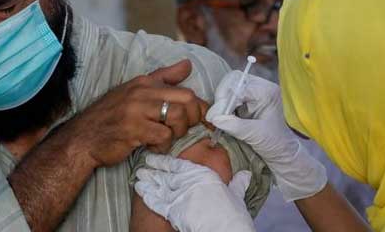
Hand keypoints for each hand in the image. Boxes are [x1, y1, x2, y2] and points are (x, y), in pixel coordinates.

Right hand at [71, 60, 208, 167]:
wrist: (83, 137)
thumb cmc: (111, 116)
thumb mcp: (135, 91)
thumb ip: (163, 78)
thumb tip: (188, 64)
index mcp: (144, 82)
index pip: (183, 88)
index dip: (199, 106)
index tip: (202, 119)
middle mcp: (142, 92)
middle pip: (187, 99)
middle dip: (193, 117)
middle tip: (184, 129)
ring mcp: (137, 111)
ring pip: (177, 117)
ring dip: (177, 132)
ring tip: (165, 138)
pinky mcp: (134, 130)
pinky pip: (163, 136)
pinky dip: (163, 145)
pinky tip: (152, 145)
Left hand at [135, 154, 255, 231]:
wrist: (224, 228)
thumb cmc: (232, 213)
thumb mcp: (236, 195)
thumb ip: (238, 184)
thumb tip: (245, 175)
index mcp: (202, 174)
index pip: (179, 165)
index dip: (165, 161)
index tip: (156, 158)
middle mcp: (187, 181)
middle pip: (165, 175)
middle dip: (152, 171)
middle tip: (142, 167)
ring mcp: (178, 195)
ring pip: (158, 186)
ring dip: (147, 182)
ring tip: (138, 178)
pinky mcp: (173, 210)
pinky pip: (157, 202)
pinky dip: (148, 196)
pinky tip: (141, 192)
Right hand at [206, 71, 326, 201]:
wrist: (283, 152)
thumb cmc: (276, 144)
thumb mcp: (256, 136)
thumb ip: (236, 126)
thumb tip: (215, 119)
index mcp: (268, 92)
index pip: (239, 87)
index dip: (225, 101)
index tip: (214, 117)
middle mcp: (262, 87)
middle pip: (233, 80)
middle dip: (222, 97)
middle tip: (215, 116)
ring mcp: (254, 91)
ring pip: (230, 86)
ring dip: (222, 101)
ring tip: (218, 118)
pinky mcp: (248, 98)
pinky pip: (231, 94)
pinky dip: (224, 105)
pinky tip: (223, 117)